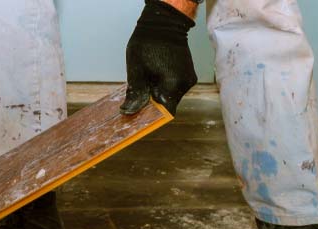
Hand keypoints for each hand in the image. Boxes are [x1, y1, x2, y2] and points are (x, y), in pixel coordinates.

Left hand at [120, 0, 197, 115]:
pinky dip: (164, 86)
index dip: (152, 116)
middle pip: (168, 104)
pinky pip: (175, 86)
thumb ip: (135, 93)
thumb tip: (129, 111)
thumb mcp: (136, 71)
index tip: (140, 115)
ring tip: (147, 81)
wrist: (164, 23)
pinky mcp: (188, 73)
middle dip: (153, 104)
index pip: (164, 112)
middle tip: (139, 96)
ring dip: (158, 93)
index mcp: (173, 85)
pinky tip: (155, 76)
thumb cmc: (147, 44)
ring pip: (171, 95)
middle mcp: (185, 84)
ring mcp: (189, 78)